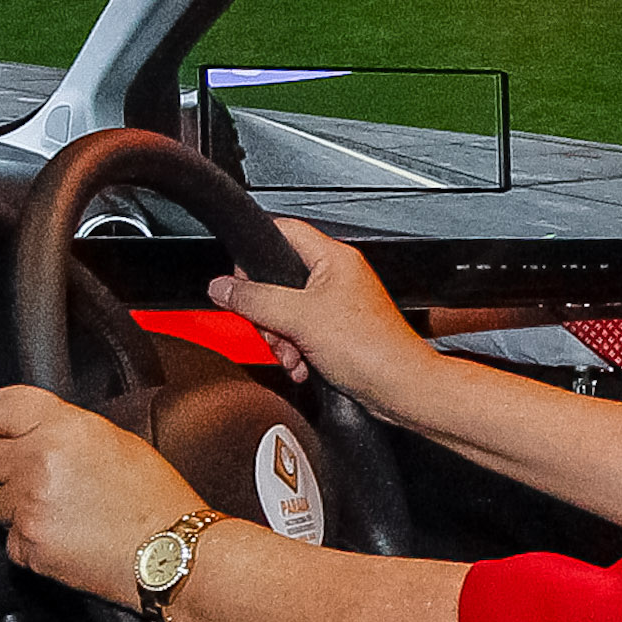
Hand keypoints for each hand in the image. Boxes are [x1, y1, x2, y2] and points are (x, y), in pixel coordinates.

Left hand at [0, 383, 202, 600]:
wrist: (166, 552)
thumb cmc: (153, 498)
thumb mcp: (117, 439)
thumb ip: (68, 429)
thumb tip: (43, 431)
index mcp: (62, 428)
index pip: (0, 407)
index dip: (6, 421)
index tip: (11, 430)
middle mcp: (39, 463)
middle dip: (9, 465)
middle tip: (39, 474)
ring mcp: (30, 508)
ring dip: (21, 505)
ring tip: (61, 510)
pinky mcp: (30, 547)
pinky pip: (12, 538)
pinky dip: (31, 538)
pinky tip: (63, 534)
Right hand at [209, 219, 424, 409]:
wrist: (399, 389)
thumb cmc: (371, 349)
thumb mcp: (300, 319)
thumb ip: (256, 300)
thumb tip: (222, 287)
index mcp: (333, 258)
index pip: (283, 232)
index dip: (256, 254)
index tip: (242, 281)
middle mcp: (337, 277)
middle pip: (279, 280)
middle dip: (269, 313)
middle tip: (274, 331)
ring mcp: (339, 305)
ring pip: (289, 311)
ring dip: (282, 338)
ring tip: (292, 354)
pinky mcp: (340, 332)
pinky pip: (303, 333)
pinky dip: (296, 351)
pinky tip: (302, 365)